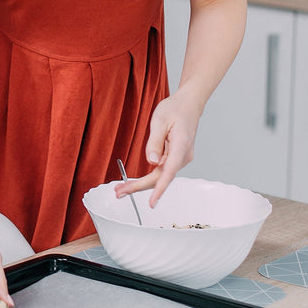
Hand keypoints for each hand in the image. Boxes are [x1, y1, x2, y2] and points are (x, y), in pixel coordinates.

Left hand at [115, 88, 201, 207]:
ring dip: (141, 183)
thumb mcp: (159, 121)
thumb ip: (154, 142)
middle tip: (119, 192)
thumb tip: (152, 162)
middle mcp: (183, 156)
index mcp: (181, 146)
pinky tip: (134, 181)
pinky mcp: (176, 158)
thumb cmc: (175, 109)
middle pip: (160, 177)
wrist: (189, 104)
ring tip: (121, 188)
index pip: (169, 172)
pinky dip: (148, 177)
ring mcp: (180, 158)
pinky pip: (161, 170)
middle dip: (139, 187)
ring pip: (160, 176)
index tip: (152, 203)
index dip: (159, 189)